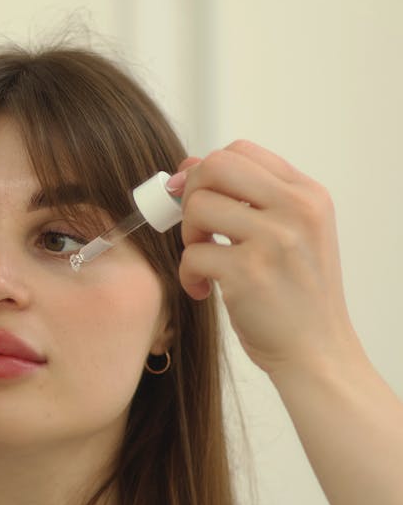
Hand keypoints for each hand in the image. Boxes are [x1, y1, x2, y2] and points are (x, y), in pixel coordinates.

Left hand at [171, 140, 362, 379]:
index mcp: (307, 195)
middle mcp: (296, 210)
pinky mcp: (249, 273)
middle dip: (192, 193)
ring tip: (205, 261)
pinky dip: (188, 275)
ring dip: (189, 236)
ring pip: (198, 206)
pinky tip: (205, 290)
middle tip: (198, 227)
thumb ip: (246, 198)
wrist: (317, 353)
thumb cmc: (296, 295)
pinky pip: (192, 255)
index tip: (198, 197)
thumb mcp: (288, 235)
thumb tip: (187, 164)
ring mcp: (274, 240)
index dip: (207, 170)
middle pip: (216, 166)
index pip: (241, 151)